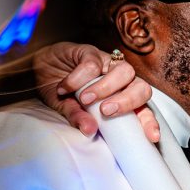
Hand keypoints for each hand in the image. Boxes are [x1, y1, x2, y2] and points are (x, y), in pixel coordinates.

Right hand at [33, 43, 159, 140]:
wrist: (38, 70)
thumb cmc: (62, 93)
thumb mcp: (68, 110)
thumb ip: (79, 118)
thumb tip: (89, 130)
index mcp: (121, 99)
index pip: (143, 109)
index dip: (149, 121)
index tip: (151, 136)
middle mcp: (121, 81)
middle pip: (142, 87)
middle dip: (128, 101)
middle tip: (106, 111)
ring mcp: (108, 64)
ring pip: (125, 71)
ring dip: (106, 87)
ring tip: (85, 99)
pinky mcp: (91, 52)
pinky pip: (93, 62)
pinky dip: (79, 77)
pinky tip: (66, 87)